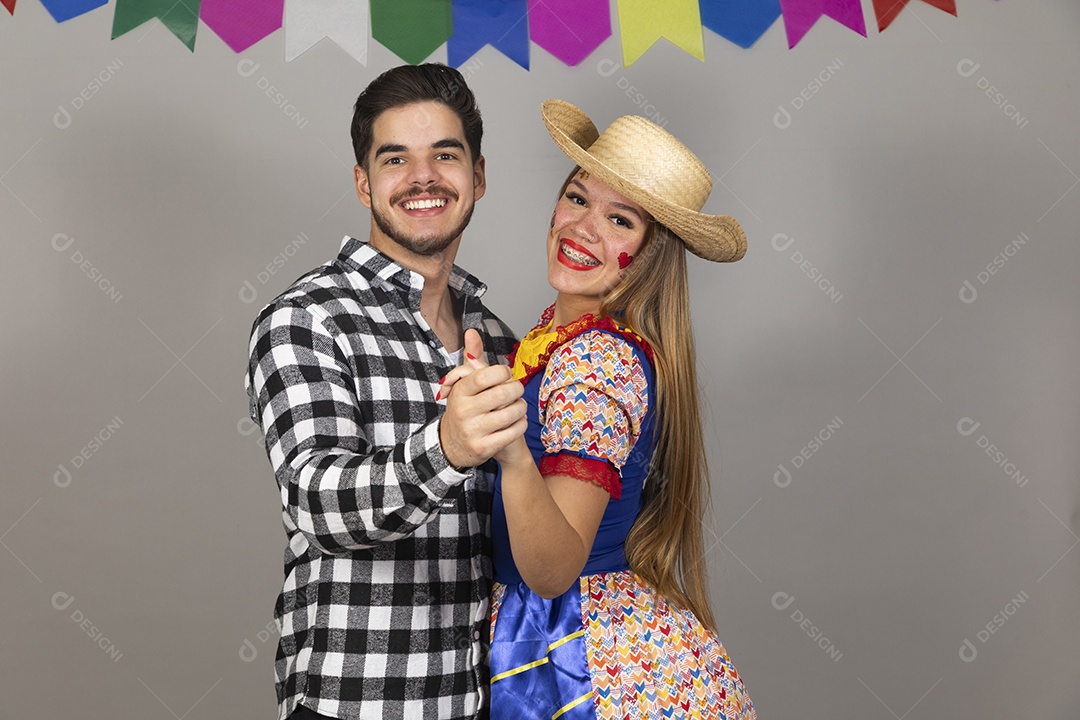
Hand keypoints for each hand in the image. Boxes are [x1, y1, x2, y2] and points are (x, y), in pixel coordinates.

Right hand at [439, 329, 526, 468]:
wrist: (452, 446)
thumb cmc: (464, 408)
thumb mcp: (464, 384)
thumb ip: (472, 358)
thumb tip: (472, 331)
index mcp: (460, 392)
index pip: (485, 376)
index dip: (502, 372)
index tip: (505, 374)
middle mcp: (464, 411)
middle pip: (503, 393)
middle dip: (516, 390)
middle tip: (517, 390)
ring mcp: (473, 431)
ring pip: (512, 413)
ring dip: (521, 407)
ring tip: (518, 406)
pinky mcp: (484, 448)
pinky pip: (514, 431)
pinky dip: (521, 424)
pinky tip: (517, 421)